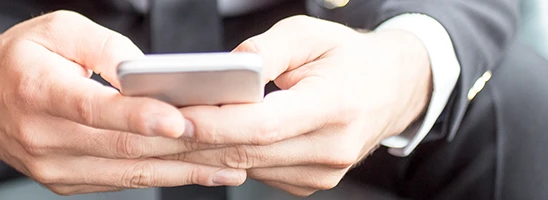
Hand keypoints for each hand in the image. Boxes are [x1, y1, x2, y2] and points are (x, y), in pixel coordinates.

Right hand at [0, 11, 245, 194]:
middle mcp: (44, 136)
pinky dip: (161, 177)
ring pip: (127, 172)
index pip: (95, 109)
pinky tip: (196, 172)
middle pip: (122, 146)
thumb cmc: (20, 57)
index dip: (139, 117)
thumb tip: (144, 72)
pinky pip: (120, 182)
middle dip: (183, 147)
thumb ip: (103, 47)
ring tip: (229, 166)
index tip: (182, 119)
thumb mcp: (56, 29)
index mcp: (39, 91)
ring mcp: (53, 166)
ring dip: (183, 171)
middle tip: (232, 142)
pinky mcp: (64, 182)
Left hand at [163, 16, 431, 195]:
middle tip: (155, 123)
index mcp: (336, 106)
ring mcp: (322, 172)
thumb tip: (226, 68)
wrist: (393, 89)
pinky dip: (228, 157)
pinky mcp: (310, 183)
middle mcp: (331, 148)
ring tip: (169, 128)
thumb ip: (267, 49)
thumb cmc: (349, 58)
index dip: (215, 123)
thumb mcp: (311, 33)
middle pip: (247, 153)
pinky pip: (258, 173)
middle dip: (195, 139)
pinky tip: (206, 138)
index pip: (263, 125)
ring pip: (247, 168)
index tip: (176, 115)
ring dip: (205, 150)